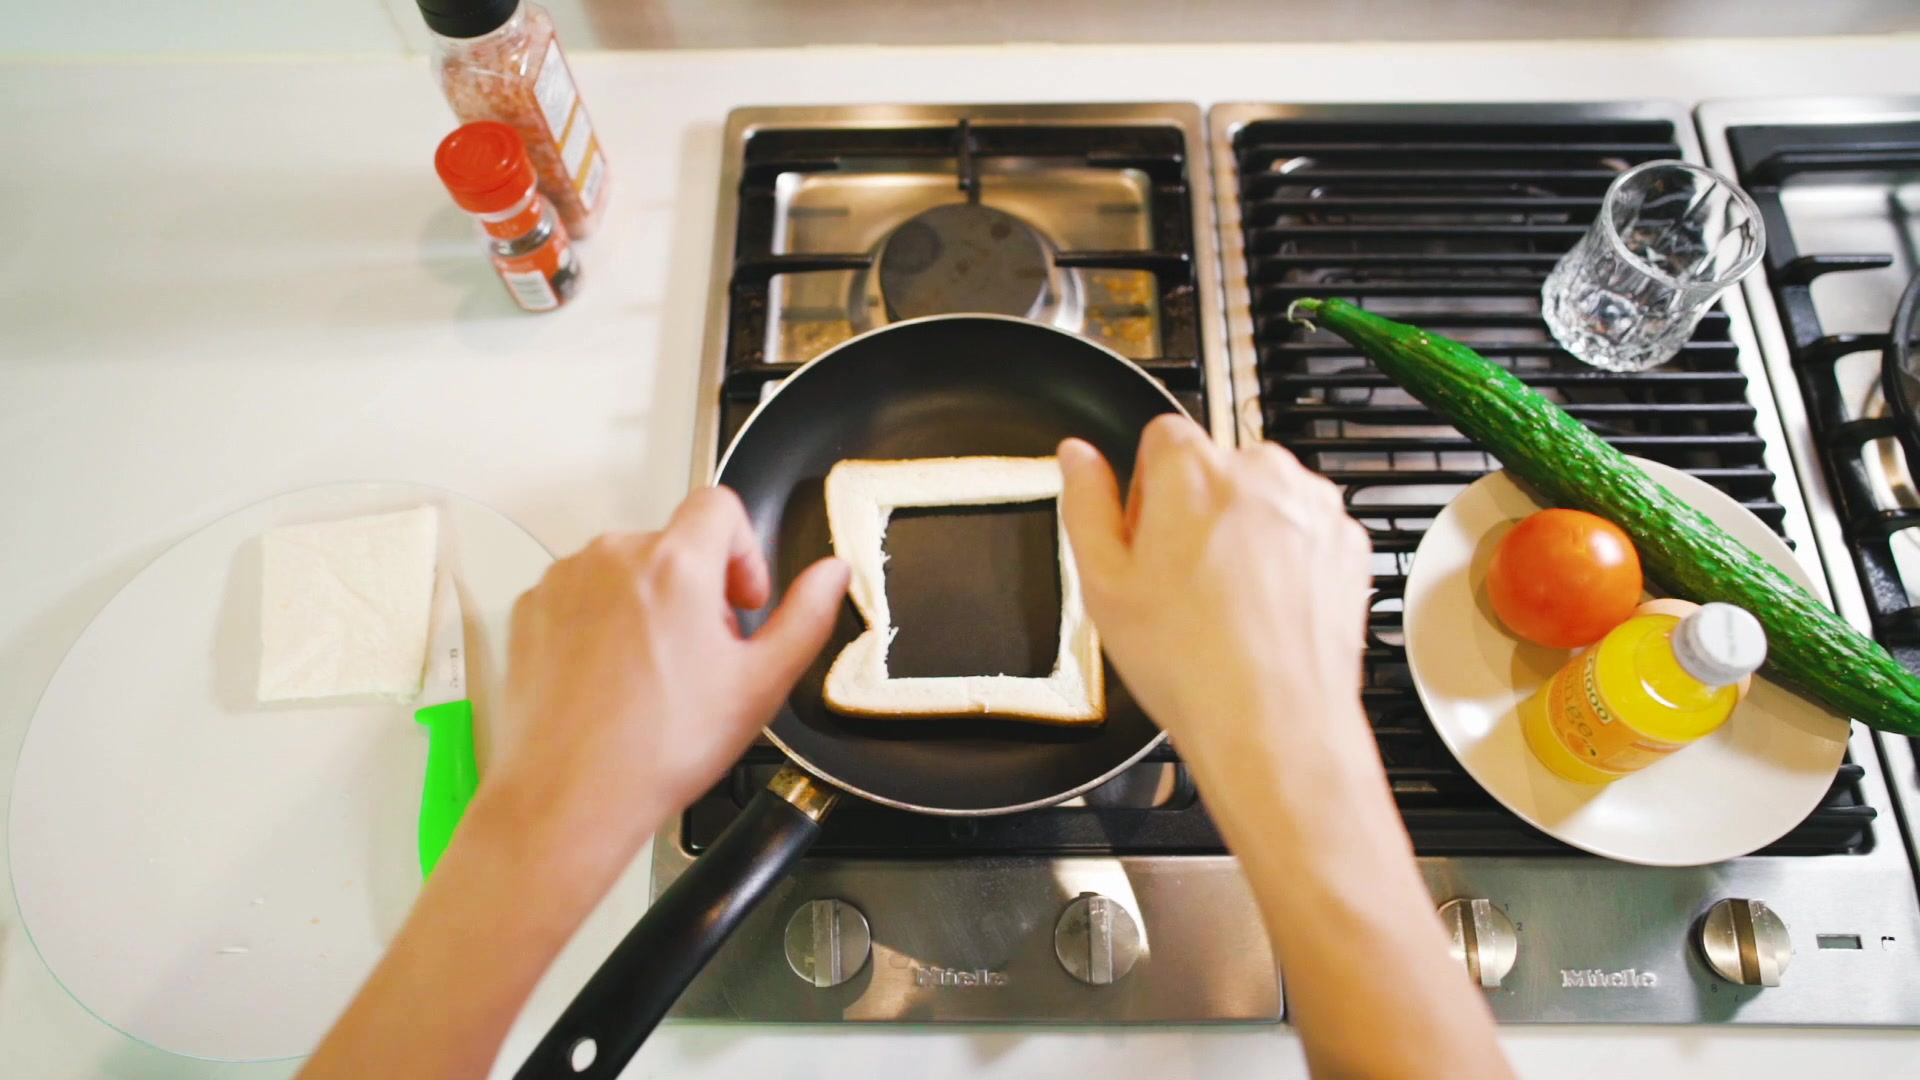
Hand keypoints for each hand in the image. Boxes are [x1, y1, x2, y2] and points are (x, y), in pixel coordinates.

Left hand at [484, 487, 849, 867]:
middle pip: (674, 543)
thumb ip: (807, 616)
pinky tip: (613, 678)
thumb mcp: (761, 686)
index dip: (743, 551)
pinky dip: (601, 621)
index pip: (719, 505)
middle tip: (704, 656)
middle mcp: (613, 557)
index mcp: (676, 564)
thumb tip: (833, 573)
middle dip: (699, 588)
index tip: (741, 602)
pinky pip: (581, 594)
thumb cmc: (658, 749)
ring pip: (626, 568)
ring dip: (649, 603)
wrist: (569, 797)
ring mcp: (564, 581)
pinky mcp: (530, 610)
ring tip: (655, 674)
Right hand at [1058, 416, 1373, 771]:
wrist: (1275, 724)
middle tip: (1181, 581)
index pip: (1159, 436)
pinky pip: (1305, 530)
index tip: (1146, 537)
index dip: (1145, 490)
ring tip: (1225, 604)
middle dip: (1196, 509)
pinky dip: (1288, 558)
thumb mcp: (1103, 585)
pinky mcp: (1348, 541)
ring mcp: (1312, 506)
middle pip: (1215, 466)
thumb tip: (1078, 456)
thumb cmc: (1190, 664)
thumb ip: (1086, 503)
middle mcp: (1261, 472)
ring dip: (1245, 531)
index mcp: (1192, 470)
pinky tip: (1264, 611)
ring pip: (1263, 497)